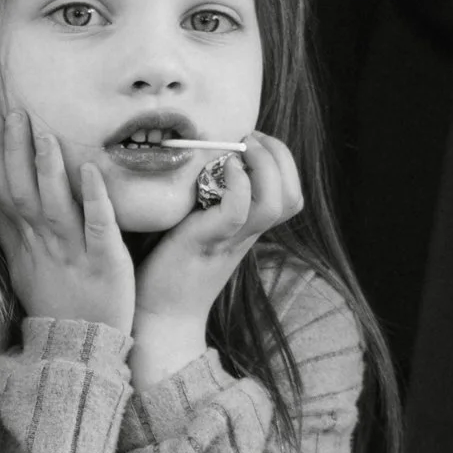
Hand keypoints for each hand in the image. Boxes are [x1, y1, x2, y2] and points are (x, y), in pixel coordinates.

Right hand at [0, 111, 136, 338]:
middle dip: (14, 152)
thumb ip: (11, 230)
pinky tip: (90, 168)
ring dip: (47, 170)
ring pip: (55, 207)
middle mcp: (42, 246)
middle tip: (14, 113)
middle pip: (21, 193)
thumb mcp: (21, 268)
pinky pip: (99, 228)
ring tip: (43, 134)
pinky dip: (94, 198)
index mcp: (22, 244)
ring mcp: (73, 254)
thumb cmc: (54, 304)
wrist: (81, 349)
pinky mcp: (106, 264)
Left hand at [129, 131, 304, 385]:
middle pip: (293, 196)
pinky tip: (222, 168)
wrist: (159, 314)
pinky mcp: (206, 241)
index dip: (282, 161)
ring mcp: (230, 239)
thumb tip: (206, 159)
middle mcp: (247, 234)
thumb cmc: (171, 265)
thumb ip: (210, 199)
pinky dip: (237, 183)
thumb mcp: (199, 225)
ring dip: (264, 164)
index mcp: (249, 228)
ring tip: (241, 149)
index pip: (291, 195)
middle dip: (280, 157)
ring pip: (275, 202)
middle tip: (250, 138)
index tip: (254, 140)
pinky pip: (237, 210)